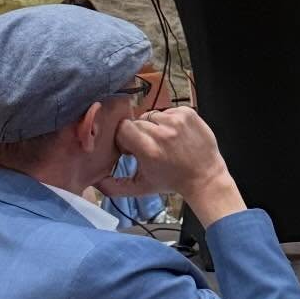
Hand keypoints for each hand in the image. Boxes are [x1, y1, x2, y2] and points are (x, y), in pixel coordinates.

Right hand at [100, 106, 245, 225]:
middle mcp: (163, 132)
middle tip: (149, 146)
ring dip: (154, 126)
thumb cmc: (171, 182)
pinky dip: (168, 121)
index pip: (123, 128)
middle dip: (139, 133)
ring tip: (163, 141)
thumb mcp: (141, 187)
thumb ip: (115, 186)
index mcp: (148, 149)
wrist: (205, 177)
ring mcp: (177, 120)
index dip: (125, 138)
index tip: (132, 149)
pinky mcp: (188, 113)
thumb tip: (95, 182)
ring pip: (152, 115)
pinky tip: (175, 135)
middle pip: (136, 121)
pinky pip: (168, 111)